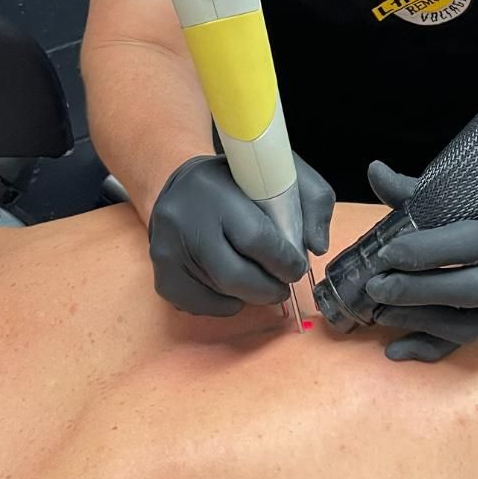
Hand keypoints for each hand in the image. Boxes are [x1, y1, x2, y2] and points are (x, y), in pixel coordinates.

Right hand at [148, 152, 334, 316]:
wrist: (183, 184)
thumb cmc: (239, 181)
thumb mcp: (279, 173)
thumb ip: (311, 200)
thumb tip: (317, 246)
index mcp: (216, 189)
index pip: (256, 238)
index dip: (283, 262)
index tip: (297, 267)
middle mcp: (185, 219)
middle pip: (234, 275)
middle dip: (268, 289)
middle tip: (282, 287)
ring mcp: (167, 247)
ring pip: (217, 292)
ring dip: (248, 297)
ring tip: (261, 286)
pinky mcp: (159, 270)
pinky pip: (194, 304)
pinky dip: (220, 305)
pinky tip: (233, 293)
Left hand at [362, 162, 477, 362]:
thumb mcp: (475, 183)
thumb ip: (422, 187)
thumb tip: (374, 172)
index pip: (469, 244)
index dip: (425, 251)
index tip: (385, 253)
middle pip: (471, 292)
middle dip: (419, 293)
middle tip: (376, 288)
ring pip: (472, 326)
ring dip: (421, 323)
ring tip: (380, 314)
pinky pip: (470, 342)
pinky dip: (431, 347)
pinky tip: (397, 349)